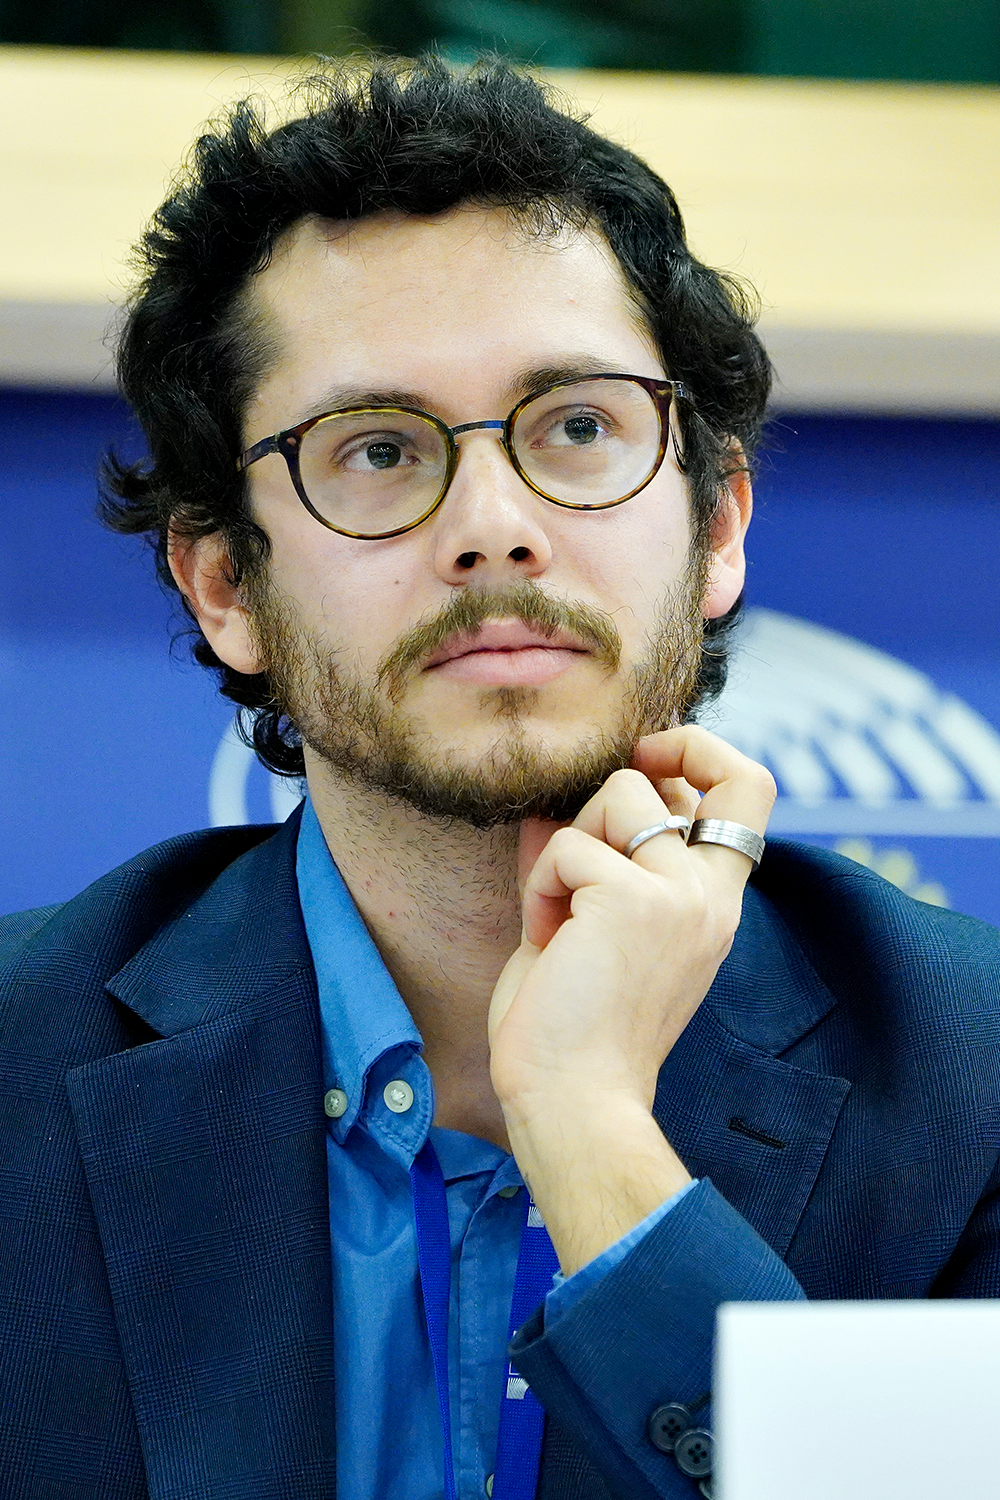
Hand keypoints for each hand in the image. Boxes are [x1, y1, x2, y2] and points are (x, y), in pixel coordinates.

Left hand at [488, 726, 775, 1272]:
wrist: (573, 1102)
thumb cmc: (574, 1028)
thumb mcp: (597, 927)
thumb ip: (597, 861)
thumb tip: (552, 805)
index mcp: (714, 902)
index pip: (748, 787)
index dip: (699, 751)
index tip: (648, 763)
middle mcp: (711, 893)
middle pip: (676, 771)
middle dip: (602, 803)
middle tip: (576, 873)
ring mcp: (680, 894)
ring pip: (618, 791)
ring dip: (567, 846)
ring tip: (559, 916)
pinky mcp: (634, 901)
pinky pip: (566, 845)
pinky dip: (540, 886)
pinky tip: (547, 940)